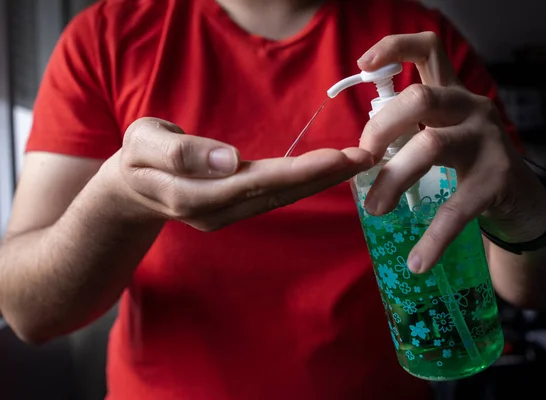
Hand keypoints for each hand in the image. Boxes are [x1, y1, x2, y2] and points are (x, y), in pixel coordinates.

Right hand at [103, 117, 373, 230]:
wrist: (130, 190)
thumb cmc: (136, 159)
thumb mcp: (142, 142)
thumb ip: (179, 152)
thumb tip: (228, 159)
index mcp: (191, 194)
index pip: (254, 182)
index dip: (298, 172)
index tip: (338, 158)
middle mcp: (215, 212)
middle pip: (276, 194)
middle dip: (322, 177)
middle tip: (366, 157)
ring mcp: (225, 216)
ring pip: (279, 199)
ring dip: (320, 182)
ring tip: (357, 162)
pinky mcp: (233, 212)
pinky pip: (273, 199)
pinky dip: (303, 185)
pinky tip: (328, 173)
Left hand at [356, 32, 545, 272]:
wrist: (518, 197)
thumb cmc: (465, 163)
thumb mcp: (440, 134)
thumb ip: (406, 133)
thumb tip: (354, 156)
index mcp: (451, 94)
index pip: (429, 51)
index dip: (395, 48)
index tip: (363, 64)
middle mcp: (470, 107)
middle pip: (420, 98)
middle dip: (381, 127)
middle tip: (362, 159)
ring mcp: (487, 140)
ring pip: (432, 146)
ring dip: (394, 177)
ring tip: (375, 209)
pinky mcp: (497, 178)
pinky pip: (457, 208)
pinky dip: (434, 237)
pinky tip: (418, 262)